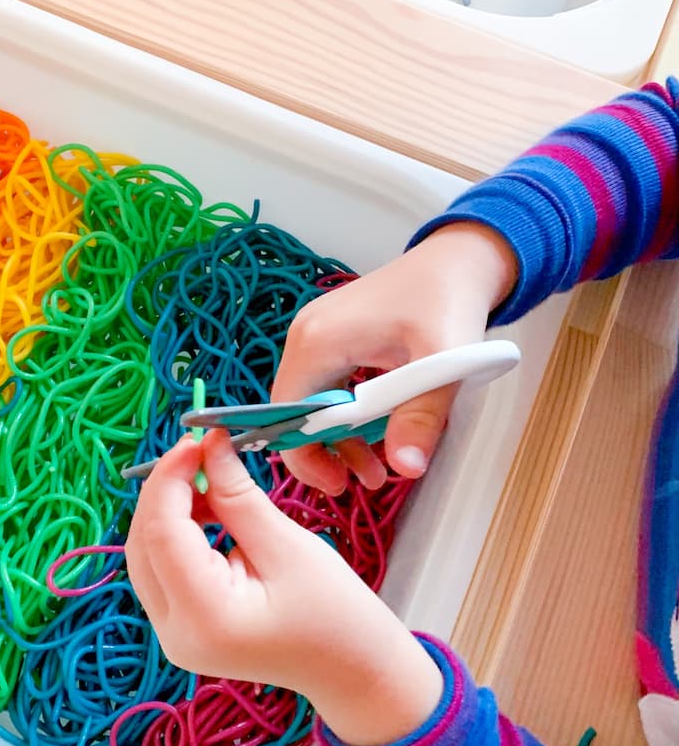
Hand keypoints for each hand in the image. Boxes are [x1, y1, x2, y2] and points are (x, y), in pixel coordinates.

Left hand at [125, 429, 443, 745]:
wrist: (355, 673)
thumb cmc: (337, 613)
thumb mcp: (287, 545)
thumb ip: (237, 495)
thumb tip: (207, 444)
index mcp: (204, 617)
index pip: (162, 533)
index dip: (170, 478)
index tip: (196, 438)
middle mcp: (175, 634)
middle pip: (143, 545)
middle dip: (164, 491)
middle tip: (199, 450)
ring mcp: (174, 638)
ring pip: (146, 556)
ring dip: (168, 511)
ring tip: (207, 476)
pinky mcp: (183, 631)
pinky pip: (163, 571)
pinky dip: (177, 534)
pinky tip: (206, 509)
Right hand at [274, 222, 517, 493]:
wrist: (459, 261)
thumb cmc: (447, 302)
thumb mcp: (441, 364)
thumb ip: (421, 417)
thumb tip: (405, 469)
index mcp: (318, 341)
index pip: (286, 413)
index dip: (305, 455)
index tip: (340, 485)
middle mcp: (306, 336)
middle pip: (295, 411)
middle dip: (326, 452)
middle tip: (370, 478)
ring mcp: (317, 334)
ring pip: (312, 402)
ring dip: (340, 437)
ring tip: (379, 464)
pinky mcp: (332, 337)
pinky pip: (327, 386)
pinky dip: (348, 415)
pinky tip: (379, 429)